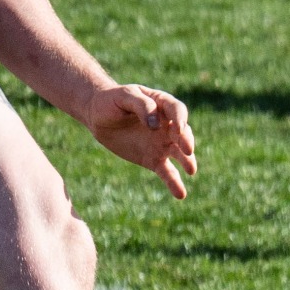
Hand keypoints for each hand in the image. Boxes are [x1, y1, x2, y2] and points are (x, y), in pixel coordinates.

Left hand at [82, 83, 196, 198]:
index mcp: (162, 104)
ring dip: (187, 161)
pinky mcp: (153, 159)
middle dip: (187, 141)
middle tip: (187, 150)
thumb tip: (155, 124)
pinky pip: (167, 172)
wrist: (98, 116)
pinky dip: (174, 183)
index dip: (180, 119)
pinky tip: (180, 194)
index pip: (177, 110)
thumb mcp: (124, 96)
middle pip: (182, 133)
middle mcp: (167, 125)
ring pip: (179, 154)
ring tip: (191, 170)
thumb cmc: (111, 101)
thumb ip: (142, 105)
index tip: (177, 129)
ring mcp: (161, 143)